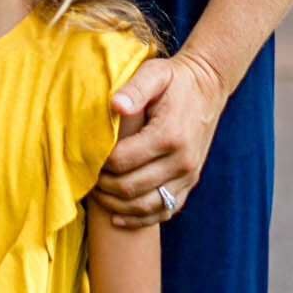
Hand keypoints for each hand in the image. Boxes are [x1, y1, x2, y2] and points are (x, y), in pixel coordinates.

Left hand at [91, 50, 228, 226]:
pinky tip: (120, 218)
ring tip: (98, 197)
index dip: (99, 164)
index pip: (123, 161)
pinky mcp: (191, 182)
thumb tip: (115, 105)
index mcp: (169, 135)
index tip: (85, 158)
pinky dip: (141, 219)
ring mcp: (189, 175)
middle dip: (104, 187)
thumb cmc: (175, 79)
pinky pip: (166, 210)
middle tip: (86, 179)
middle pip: (132, 187)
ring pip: (147, 206)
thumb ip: (134, 89)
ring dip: (118, 207)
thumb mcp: (154, 74)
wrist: (208, 86)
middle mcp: (182, 161)